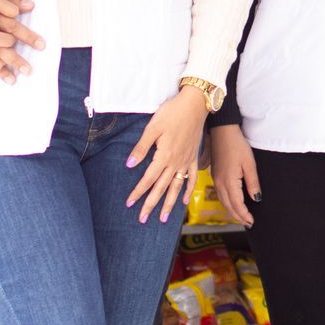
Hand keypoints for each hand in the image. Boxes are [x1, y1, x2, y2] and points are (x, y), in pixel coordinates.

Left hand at [125, 87, 209, 222]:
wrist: (195, 104)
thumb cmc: (172, 113)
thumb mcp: (153, 127)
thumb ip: (141, 147)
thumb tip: (129, 164)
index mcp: (164, 155)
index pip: (148, 179)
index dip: (138, 192)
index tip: (129, 204)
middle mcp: (176, 162)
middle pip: (161, 188)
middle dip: (151, 205)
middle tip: (142, 219)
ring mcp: (186, 161)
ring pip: (176, 188)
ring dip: (169, 204)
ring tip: (163, 219)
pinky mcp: (193, 157)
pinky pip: (191, 178)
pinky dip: (187, 191)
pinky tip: (183, 201)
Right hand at [206, 124, 260, 225]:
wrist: (222, 131)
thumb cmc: (236, 145)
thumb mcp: (249, 163)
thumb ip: (253, 182)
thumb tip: (256, 198)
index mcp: (229, 181)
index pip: (237, 204)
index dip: (244, 215)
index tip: (252, 222)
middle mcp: (220, 183)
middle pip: (228, 205)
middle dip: (238, 216)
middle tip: (248, 223)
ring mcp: (216, 179)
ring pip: (223, 201)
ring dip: (232, 211)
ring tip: (241, 217)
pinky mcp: (215, 175)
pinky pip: (220, 194)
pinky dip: (227, 202)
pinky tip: (232, 203)